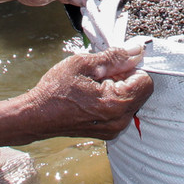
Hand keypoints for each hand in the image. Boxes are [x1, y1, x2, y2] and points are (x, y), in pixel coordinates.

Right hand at [22, 44, 152, 140]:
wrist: (36, 115)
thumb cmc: (56, 90)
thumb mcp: (84, 64)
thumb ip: (115, 57)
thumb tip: (136, 51)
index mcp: (116, 103)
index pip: (146, 81)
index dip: (132, 68)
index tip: (114, 65)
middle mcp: (119, 120)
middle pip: (140, 92)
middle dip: (126, 78)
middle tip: (101, 74)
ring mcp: (114, 129)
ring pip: (131, 101)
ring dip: (119, 89)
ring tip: (95, 85)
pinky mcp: (108, 132)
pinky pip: (121, 111)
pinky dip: (113, 100)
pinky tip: (93, 96)